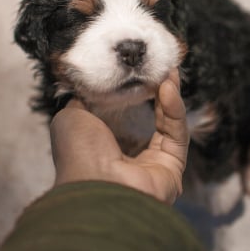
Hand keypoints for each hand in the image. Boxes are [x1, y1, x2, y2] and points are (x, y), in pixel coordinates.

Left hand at [50, 69, 188, 203]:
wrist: (94, 184)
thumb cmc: (79, 151)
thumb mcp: (72, 116)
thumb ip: (85, 100)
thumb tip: (91, 87)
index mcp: (107, 144)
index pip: (127, 113)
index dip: (134, 90)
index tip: (139, 69)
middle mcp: (132, 154)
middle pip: (151, 116)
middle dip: (157, 89)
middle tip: (160, 66)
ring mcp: (154, 162)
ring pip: (168, 122)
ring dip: (169, 95)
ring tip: (169, 71)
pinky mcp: (173, 165)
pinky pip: (177, 132)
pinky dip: (175, 109)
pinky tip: (169, 87)